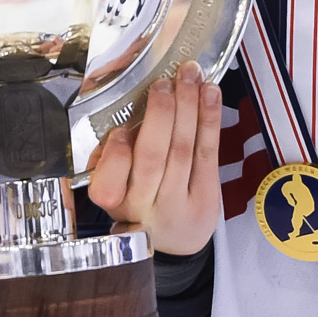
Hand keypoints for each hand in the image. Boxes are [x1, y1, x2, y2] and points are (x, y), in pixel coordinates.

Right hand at [85, 61, 221, 255]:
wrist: (175, 241)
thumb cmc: (141, 204)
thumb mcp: (116, 188)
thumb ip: (111, 158)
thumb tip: (122, 113)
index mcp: (116, 204)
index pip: (107, 186)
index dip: (115, 155)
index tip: (119, 130)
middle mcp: (147, 208)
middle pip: (152, 159)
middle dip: (159, 114)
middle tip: (162, 82)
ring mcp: (180, 204)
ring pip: (183, 150)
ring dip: (188, 107)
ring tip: (189, 75)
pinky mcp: (208, 198)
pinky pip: (208, 153)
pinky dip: (209, 119)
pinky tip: (209, 92)